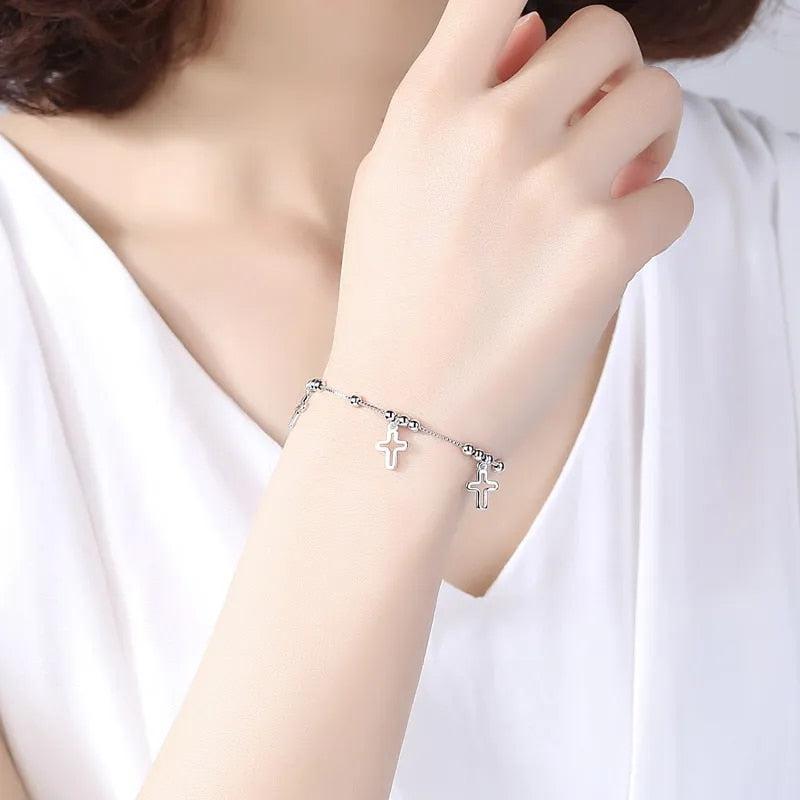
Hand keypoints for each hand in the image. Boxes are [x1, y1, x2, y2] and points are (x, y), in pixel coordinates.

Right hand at [326, 2, 692, 450]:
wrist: (405, 406)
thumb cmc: (393, 300)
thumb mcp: (392, 184)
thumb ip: (458, 99)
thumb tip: (533, 30)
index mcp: (428, 109)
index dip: (540, 14)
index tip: (547, 54)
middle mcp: (493, 133)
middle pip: (607, 34)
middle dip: (612, 77)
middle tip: (600, 129)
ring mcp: (553, 189)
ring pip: (662, 98)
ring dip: (650, 137)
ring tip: (618, 184)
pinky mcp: (606, 249)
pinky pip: (676, 197)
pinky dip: (653, 222)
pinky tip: (610, 254)